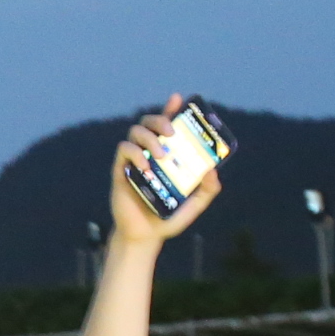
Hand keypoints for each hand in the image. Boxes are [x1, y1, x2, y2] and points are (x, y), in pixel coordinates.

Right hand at [107, 92, 218, 245]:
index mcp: (167, 154)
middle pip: (150, 122)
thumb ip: (208, 190)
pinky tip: (145, 165)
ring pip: (135, 131)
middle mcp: (149, 152)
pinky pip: (124, 150)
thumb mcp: (195, 204)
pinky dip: (135, 153)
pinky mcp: (121, 170)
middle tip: (172, 132)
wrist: (145, 236)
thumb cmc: (168, 217)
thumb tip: (213, 171)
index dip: (172, 109)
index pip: (168, 125)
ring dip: (149, 137)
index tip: (178, 99)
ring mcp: (134, 160)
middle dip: (160, 119)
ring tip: (161, 154)